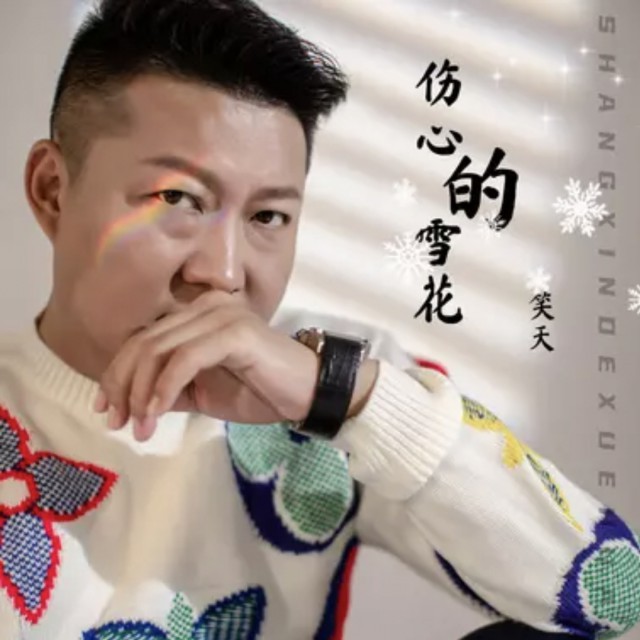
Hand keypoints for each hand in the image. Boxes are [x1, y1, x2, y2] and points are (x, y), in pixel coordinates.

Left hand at [93, 291, 323, 440]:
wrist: (308, 393)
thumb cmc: (260, 391)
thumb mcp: (204, 393)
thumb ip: (171, 389)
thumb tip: (132, 403)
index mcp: (196, 315)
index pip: (143, 339)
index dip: (116, 374)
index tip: (107, 410)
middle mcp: (205, 306)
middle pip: (143, 343)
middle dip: (121, 386)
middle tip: (116, 423)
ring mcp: (220, 315)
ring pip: (159, 349)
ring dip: (141, 393)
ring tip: (139, 426)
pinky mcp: (234, 332)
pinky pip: (185, 359)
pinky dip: (164, 388)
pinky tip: (157, 413)